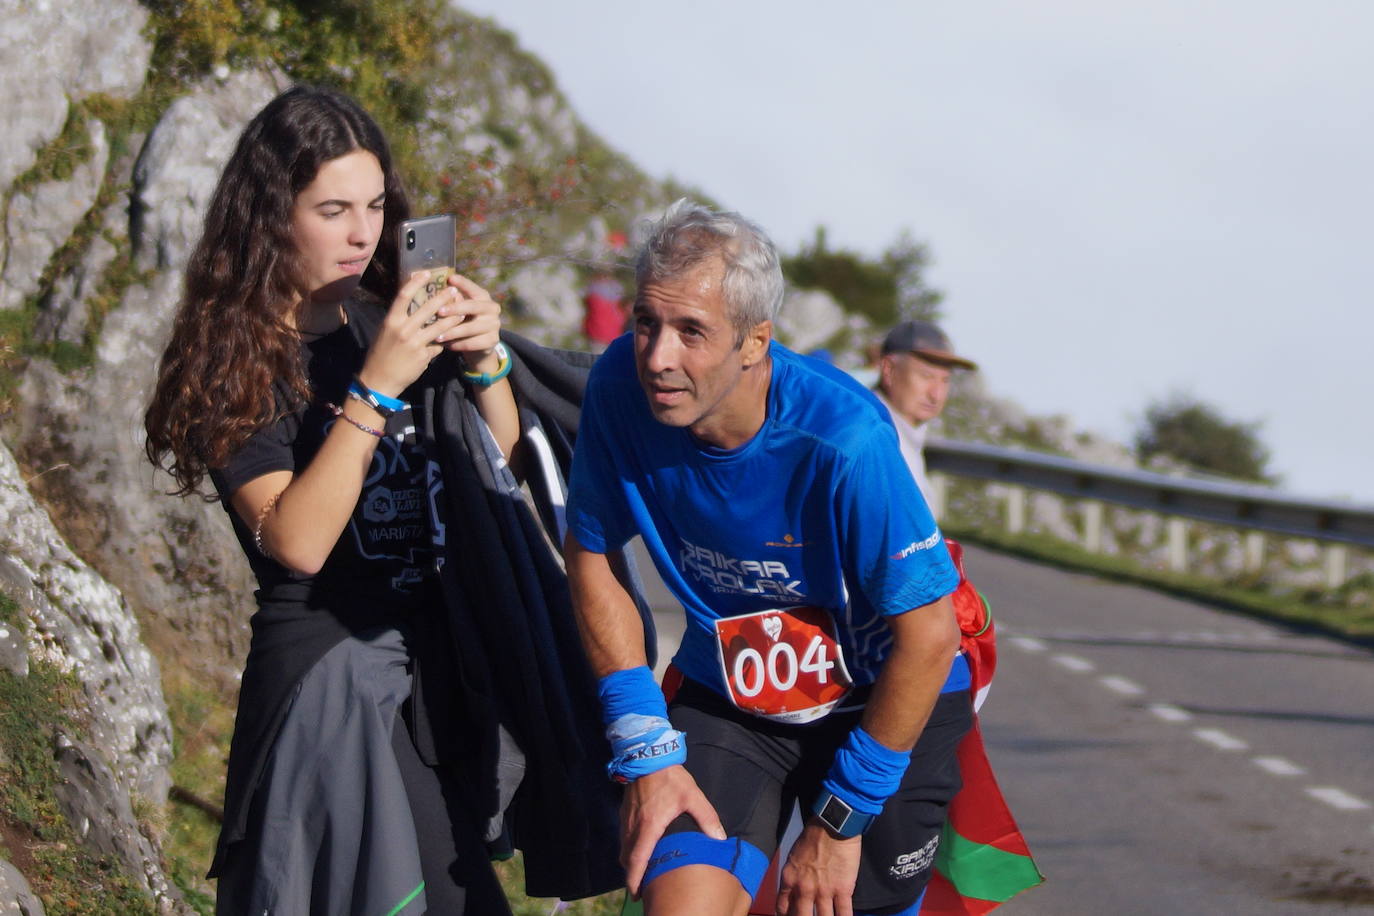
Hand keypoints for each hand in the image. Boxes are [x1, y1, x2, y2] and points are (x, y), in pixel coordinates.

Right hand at [358, 270, 476, 396]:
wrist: (379, 380)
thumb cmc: (381, 353)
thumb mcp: (385, 332)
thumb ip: (399, 320)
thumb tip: (414, 305)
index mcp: (391, 321)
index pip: (404, 296)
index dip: (416, 282)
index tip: (426, 273)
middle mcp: (403, 330)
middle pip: (427, 308)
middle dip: (444, 298)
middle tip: (454, 291)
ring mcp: (414, 343)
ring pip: (440, 326)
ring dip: (453, 318)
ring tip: (463, 312)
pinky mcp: (424, 356)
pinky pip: (438, 345)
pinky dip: (444, 341)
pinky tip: (452, 338)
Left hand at [438, 273, 503, 372]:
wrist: (479, 344)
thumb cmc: (464, 321)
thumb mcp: (459, 310)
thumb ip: (453, 302)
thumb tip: (440, 294)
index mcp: (483, 296)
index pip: (473, 288)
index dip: (462, 283)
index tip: (449, 279)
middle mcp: (492, 308)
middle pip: (472, 307)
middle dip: (454, 309)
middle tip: (438, 312)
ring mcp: (494, 325)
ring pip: (470, 328)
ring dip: (452, 332)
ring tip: (437, 336)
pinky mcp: (493, 340)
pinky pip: (472, 343)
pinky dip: (458, 344)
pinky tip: (447, 345)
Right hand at [621, 764, 726, 897]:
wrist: (648, 756)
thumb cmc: (670, 778)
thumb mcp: (692, 796)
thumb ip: (706, 818)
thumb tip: (720, 838)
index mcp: (649, 826)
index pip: (637, 860)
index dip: (635, 879)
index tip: (636, 893)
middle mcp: (633, 826)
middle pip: (627, 858)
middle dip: (632, 875)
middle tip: (640, 888)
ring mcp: (626, 819)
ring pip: (624, 848)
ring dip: (630, 862)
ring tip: (640, 873)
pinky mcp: (624, 812)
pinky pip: (623, 837)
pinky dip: (628, 848)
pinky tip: (638, 849)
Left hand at [775, 820, 861, 915]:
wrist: (833, 825)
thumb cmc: (813, 835)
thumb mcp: (793, 856)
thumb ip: (793, 876)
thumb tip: (795, 890)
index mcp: (790, 879)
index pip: (783, 908)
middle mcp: (804, 889)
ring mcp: (824, 891)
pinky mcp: (843, 889)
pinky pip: (844, 913)